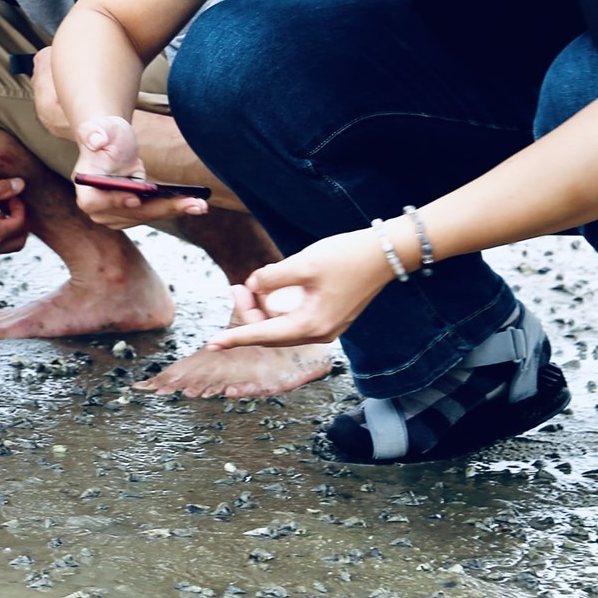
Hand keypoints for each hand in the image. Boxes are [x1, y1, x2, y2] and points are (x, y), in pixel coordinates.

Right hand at [70, 113, 205, 227]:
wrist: (113, 142)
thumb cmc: (104, 133)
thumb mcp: (98, 128)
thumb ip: (93, 132)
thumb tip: (95, 141)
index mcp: (85, 184)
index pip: (93, 202)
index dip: (113, 202)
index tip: (136, 198)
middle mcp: (97, 205)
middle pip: (129, 212)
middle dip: (160, 208)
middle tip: (190, 203)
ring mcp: (114, 213)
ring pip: (146, 215)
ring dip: (173, 210)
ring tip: (199, 204)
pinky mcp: (132, 214)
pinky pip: (153, 213)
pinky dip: (173, 208)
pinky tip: (194, 204)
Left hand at [204, 229, 396, 349]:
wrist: (385, 253)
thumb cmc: (346, 257)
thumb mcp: (302, 264)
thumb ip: (272, 278)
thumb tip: (253, 285)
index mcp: (312, 325)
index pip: (264, 335)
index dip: (235, 337)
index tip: (211, 343)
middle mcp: (320, 333)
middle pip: (272, 332)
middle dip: (250, 312)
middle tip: (236, 286)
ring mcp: (328, 327)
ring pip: (284, 326)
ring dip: (264, 309)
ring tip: (248, 284)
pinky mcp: (331, 317)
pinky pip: (296, 319)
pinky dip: (280, 306)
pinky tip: (271, 287)